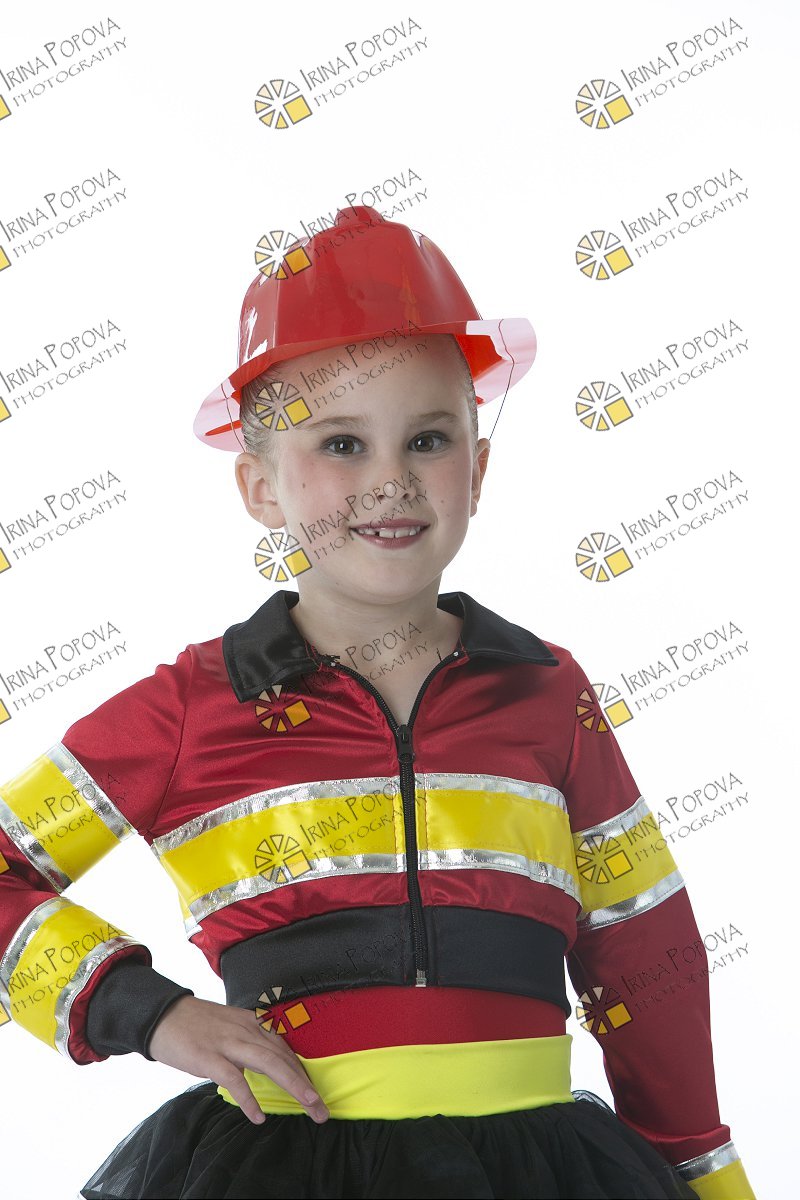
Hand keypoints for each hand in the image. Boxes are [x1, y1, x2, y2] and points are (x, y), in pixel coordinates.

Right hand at [147, 995, 329, 1124]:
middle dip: (306, 1083)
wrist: (162, 1014)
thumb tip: (268, 1063)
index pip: (285, 1049)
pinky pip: (233, 1078)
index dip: (302, 1071)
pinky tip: (258, 1116)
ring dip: (293, 1085)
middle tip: (322, 1109)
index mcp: (252, 1023)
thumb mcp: (230, 1027)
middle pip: (283, 1057)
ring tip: (309, 1106)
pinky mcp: (208, 1057)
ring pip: (269, 1063)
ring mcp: (228, 1043)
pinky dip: (248, 1098)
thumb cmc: (196, 1025)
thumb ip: (249, 1042)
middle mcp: (246, 1030)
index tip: (315, 1092)